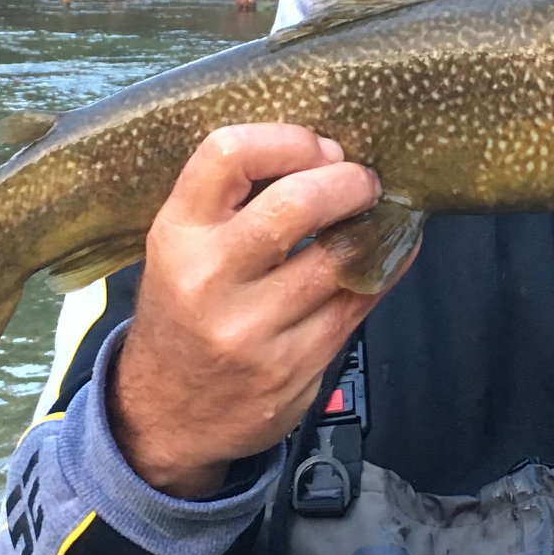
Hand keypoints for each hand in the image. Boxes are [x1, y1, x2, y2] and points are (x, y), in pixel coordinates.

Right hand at [112, 124, 394, 497]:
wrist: (165, 415)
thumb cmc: (182, 313)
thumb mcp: (180, 249)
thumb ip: (234, 203)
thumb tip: (325, 153)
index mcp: (176, 235)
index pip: (228, 154)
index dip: (288, 139)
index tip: (318, 147)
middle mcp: (210, 279)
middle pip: (296, 204)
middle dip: (346, 180)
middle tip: (362, 179)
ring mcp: (253, 329)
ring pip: (340, 258)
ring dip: (373, 226)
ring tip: (378, 213)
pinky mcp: (294, 366)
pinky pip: (358, 303)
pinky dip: (384, 268)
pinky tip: (389, 252)